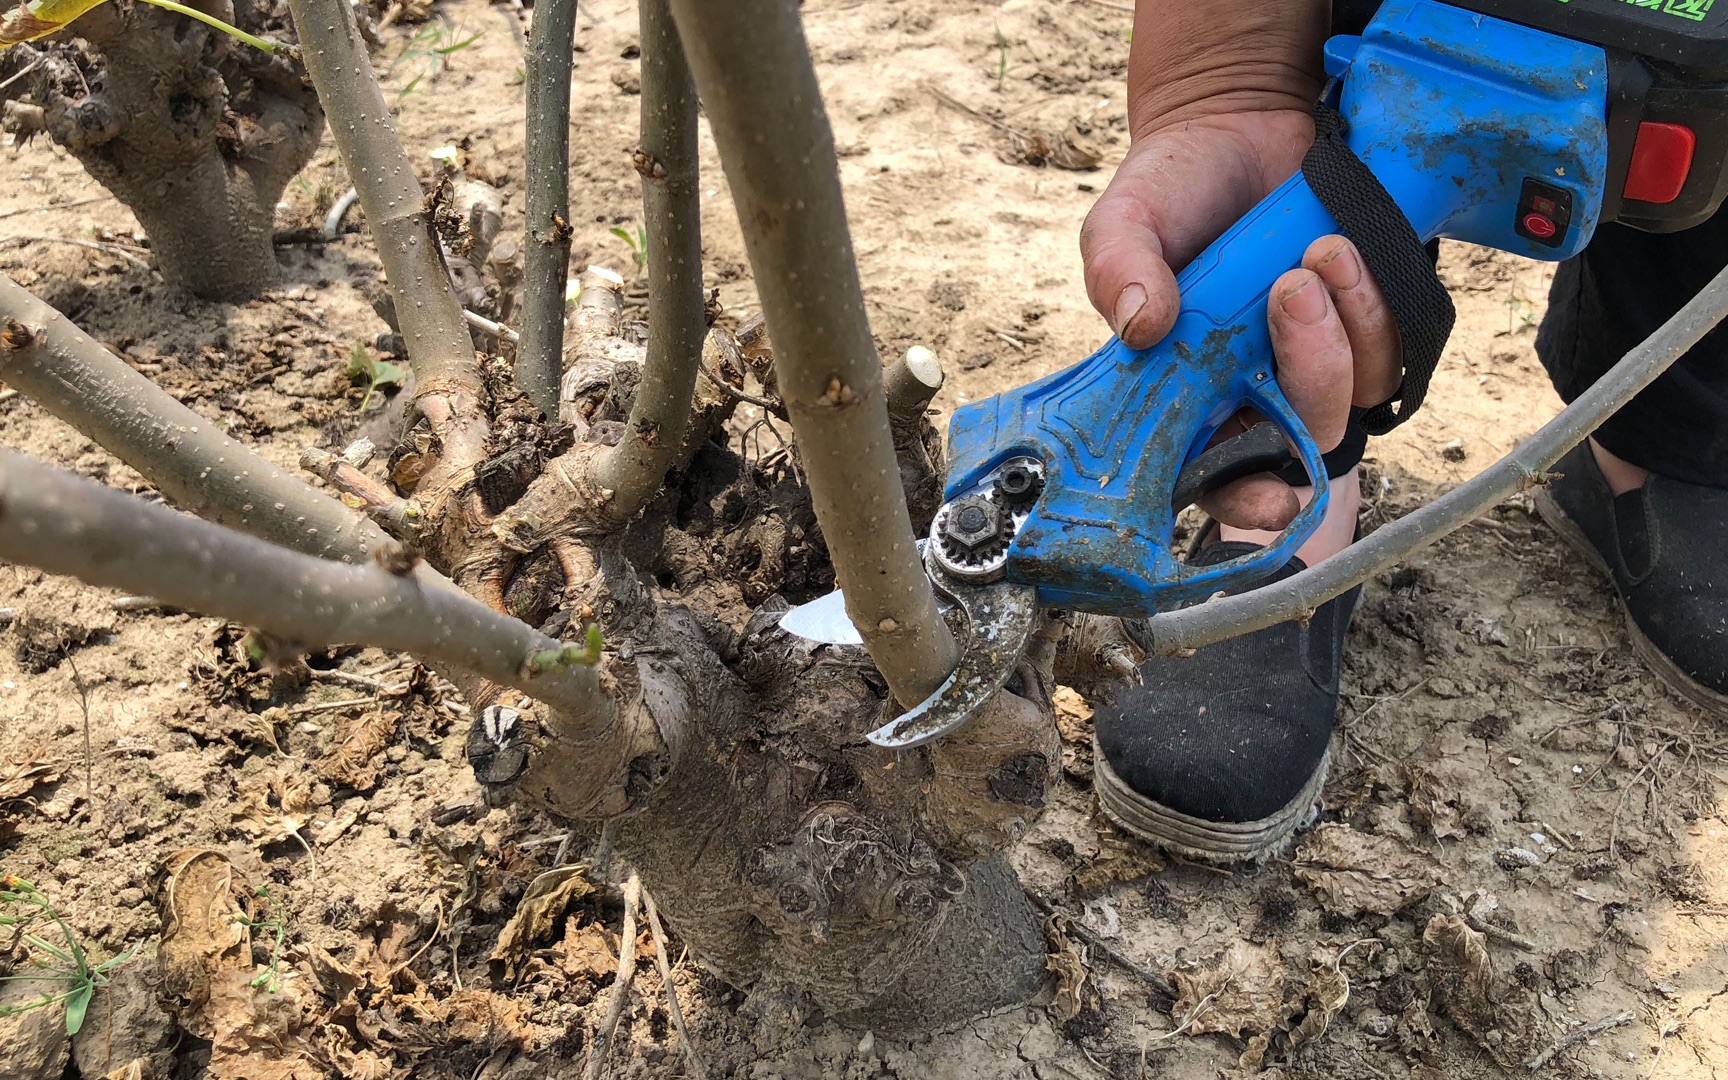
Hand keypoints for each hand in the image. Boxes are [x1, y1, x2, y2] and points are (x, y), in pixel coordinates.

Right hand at [1081, 114, 1401, 534]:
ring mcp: (1317, 355)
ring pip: (1359, 393)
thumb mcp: (1122, 225)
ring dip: (1349, 329)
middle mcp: (1256, 388)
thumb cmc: (1170, 189)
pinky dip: (1380, 303)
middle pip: (1305, 436)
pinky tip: (1342, 249)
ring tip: (1320, 253)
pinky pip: (1398, 345)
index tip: (1271, 497)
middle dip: (1310, 371)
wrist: (1235, 123)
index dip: (1245, 501)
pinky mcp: (1367, 318)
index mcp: (1187, 392)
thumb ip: (1117, 272)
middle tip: (1289, 288)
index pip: (1216, 477)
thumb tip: (1142, 326)